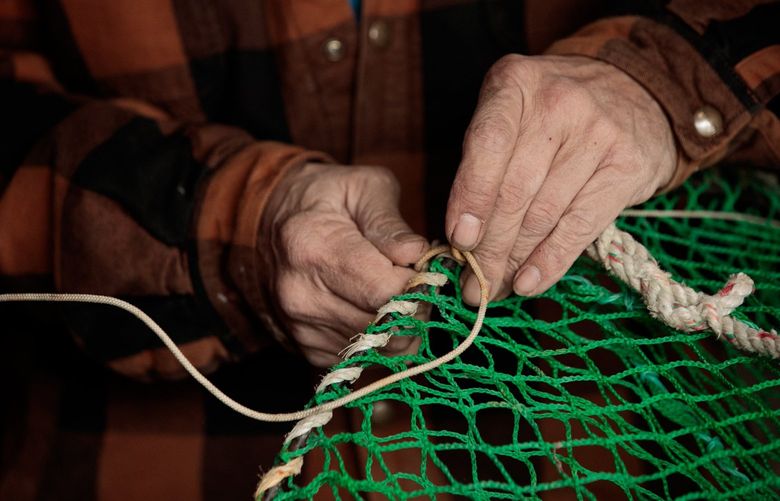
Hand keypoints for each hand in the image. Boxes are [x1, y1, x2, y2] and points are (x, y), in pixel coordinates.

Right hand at [260, 163, 427, 366]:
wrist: (272, 222)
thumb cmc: (325, 197)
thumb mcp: (363, 186)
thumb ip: (391, 222)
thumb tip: (417, 255)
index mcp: (313, 249)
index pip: (385, 291)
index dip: (419, 282)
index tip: (423, 265)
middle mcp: (301, 296)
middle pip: (386, 326)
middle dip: (416, 305)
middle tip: (415, 279)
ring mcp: (301, 328)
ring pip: (382, 350)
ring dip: (401, 324)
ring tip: (393, 290)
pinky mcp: (308, 350)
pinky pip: (366, 359)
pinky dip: (382, 338)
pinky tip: (374, 307)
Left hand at [446, 55, 675, 304]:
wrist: (635, 91)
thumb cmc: (552, 114)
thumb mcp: (512, 112)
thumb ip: (483, 160)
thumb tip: (462, 238)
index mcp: (515, 83)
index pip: (486, 146)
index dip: (470, 198)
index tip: (458, 240)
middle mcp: (558, 103)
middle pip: (514, 190)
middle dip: (487, 247)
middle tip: (470, 283)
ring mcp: (598, 133)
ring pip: (543, 214)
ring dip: (512, 261)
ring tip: (492, 289)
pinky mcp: (627, 166)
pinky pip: (579, 225)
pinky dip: (550, 261)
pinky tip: (528, 283)